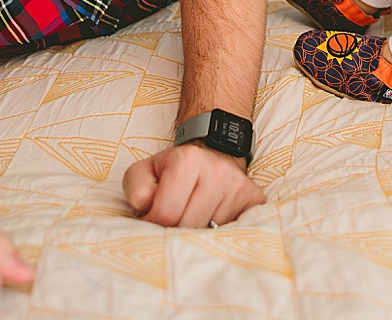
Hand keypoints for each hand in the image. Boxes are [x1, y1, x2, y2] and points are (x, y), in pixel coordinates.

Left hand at [123, 143, 264, 228]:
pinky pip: (234, 233)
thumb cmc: (173, 171)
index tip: (153, 217)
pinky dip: (219, 234)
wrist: (211, 156)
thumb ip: (136, 187)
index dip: (153, 221)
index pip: (166, 212)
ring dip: (197, 234)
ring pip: (211, 234)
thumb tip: (145, 205)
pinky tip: (212, 222)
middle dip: (175, 230)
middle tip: (172, 221)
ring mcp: (239, 186)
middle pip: (189, 226)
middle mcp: (218, 171)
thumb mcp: (145, 172)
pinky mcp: (254, 199)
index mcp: (188, 159)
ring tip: (192, 219)